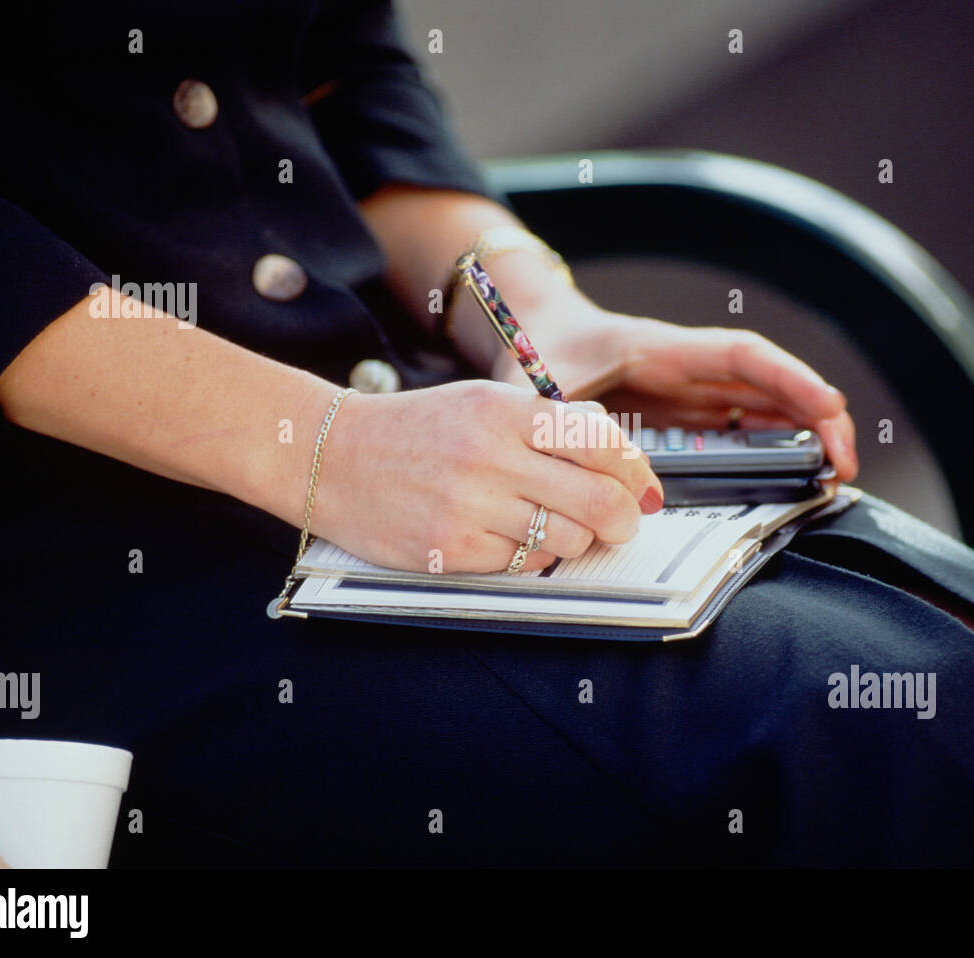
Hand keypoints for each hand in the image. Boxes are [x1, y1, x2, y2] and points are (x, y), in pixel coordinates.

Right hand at [311, 380, 663, 571]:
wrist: (333, 457)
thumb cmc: (418, 430)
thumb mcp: (485, 402)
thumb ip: (553, 424)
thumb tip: (625, 460)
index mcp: (505, 411)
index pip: (602, 444)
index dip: (635, 472)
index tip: (641, 487)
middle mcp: (489, 456)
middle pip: (598, 501)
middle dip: (624, 519)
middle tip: (622, 523)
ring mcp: (469, 506)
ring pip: (567, 540)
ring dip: (575, 540)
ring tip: (553, 525)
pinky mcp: (451, 550)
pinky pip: (524, 565)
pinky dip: (531, 557)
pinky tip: (509, 537)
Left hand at [494, 302, 858, 481]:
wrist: (525, 329)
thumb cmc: (531, 350)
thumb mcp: (533, 388)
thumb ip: (552, 423)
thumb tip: (581, 466)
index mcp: (658, 350)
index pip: (739, 357)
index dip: (788, 379)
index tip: (828, 407)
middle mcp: (684, 367)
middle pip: (766, 383)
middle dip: (815, 416)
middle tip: (845, 462)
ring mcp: (687, 389)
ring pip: (761, 405)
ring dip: (802, 433)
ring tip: (835, 472)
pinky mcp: (682, 411)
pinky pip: (738, 424)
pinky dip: (772, 443)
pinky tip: (798, 467)